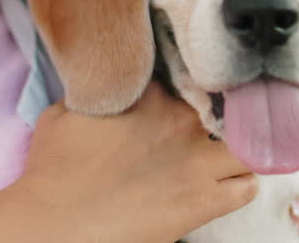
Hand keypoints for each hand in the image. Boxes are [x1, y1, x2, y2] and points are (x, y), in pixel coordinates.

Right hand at [16, 81, 256, 241]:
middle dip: (216, 112)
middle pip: (221, 104)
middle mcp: (180, 121)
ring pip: (245, 144)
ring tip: (228, 152)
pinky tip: (230, 182)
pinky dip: (244, 182)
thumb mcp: (63, 112)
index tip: (178, 95)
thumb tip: (103, 85)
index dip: (183, 86)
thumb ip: (95, 92)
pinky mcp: (203, 202)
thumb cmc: (52, 171)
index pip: (185, 75)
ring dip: (239, 145)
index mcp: (149, 95)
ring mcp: (195, 162)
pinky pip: (247, 188)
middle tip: (204, 123)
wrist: (56, 224)